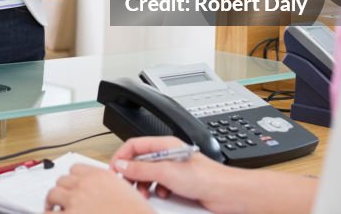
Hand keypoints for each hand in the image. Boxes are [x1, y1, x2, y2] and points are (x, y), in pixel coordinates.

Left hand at [44, 163, 152, 213]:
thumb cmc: (136, 213)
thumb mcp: (128, 192)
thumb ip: (112, 186)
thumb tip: (104, 190)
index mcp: (101, 176)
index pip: (76, 169)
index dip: (72, 179)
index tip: (72, 185)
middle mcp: (86, 185)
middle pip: (62, 180)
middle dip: (61, 190)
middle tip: (61, 198)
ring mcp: (75, 200)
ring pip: (52, 194)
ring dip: (52, 201)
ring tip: (52, 208)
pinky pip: (49, 213)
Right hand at [111, 136, 229, 208]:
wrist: (226, 193)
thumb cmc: (206, 177)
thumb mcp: (166, 172)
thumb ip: (141, 168)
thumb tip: (122, 166)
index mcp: (164, 145)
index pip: (134, 146)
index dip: (121, 157)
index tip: (114, 171)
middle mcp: (168, 155)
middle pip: (140, 162)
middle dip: (132, 174)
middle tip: (128, 186)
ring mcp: (173, 170)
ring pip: (149, 176)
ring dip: (145, 185)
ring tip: (146, 193)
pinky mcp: (179, 184)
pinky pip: (160, 186)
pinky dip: (158, 192)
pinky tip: (163, 196)